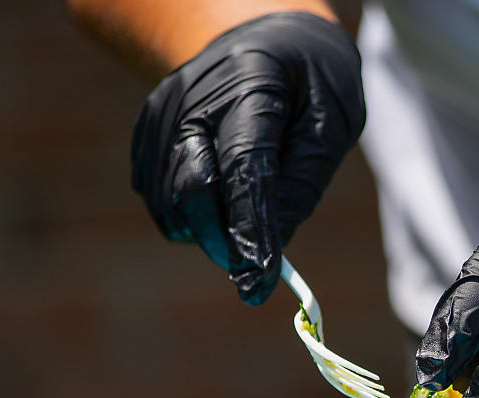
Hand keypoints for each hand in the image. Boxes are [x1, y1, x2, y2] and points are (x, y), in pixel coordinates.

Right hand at [131, 12, 364, 304]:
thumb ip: (303, 181)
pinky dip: (191, 218)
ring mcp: (161, 113)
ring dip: (209, 231)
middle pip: (193, 187)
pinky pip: (161, 199)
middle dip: (223, 240)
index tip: (259, 279)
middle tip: (254, 269)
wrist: (261, 37)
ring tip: (249, 215)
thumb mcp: (333, 120)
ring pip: (172, 202)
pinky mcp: (145, 135)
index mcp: (251, 79)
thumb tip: (273, 247)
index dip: (252, 228)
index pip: (245, 165)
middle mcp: (193, 94)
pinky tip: (223, 198)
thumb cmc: (310, 79)